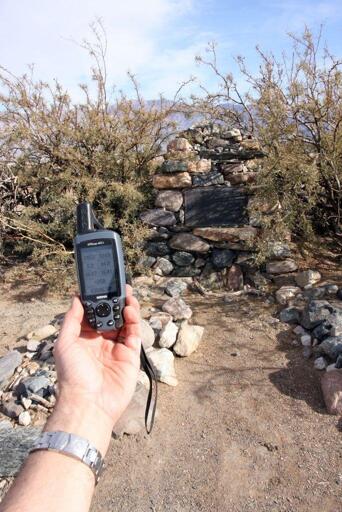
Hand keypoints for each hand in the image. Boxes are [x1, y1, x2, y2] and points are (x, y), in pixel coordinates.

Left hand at [46, 285, 141, 453]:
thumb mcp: (65, 343)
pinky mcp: (130, 355)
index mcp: (85, 339)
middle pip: (112, 317)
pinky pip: (134, 334)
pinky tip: (130, 310)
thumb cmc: (72, 376)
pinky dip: (134, 321)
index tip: (102, 287)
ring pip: (125, 323)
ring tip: (127, 294)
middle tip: (119, 287)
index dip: (99, 301)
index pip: (94, 315)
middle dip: (116, 302)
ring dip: (127, 308)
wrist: (89, 403)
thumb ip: (72, 319)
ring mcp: (117, 349)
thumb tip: (76, 297)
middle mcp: (101, 342)